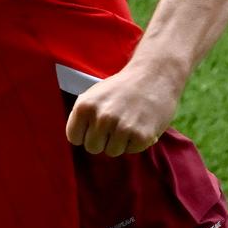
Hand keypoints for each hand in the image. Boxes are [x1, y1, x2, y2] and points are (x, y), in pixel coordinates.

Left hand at [65, 64, 181, 156]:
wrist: (153, 76)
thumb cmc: (121, 87)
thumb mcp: (94, 95)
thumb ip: (81, 115)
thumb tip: (75, 139)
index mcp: (84, 106)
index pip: (74, 138)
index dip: (85, 134)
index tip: (95, 126)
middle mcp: (101, 118)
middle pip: (92, 148)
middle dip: (102, 140)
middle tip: (114, 124)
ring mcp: (122, 128)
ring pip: (112, 152)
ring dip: (120, 141)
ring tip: (128, 121)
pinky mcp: (141, 136)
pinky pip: (131, 151)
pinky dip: (136, 141)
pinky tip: (140, 124)